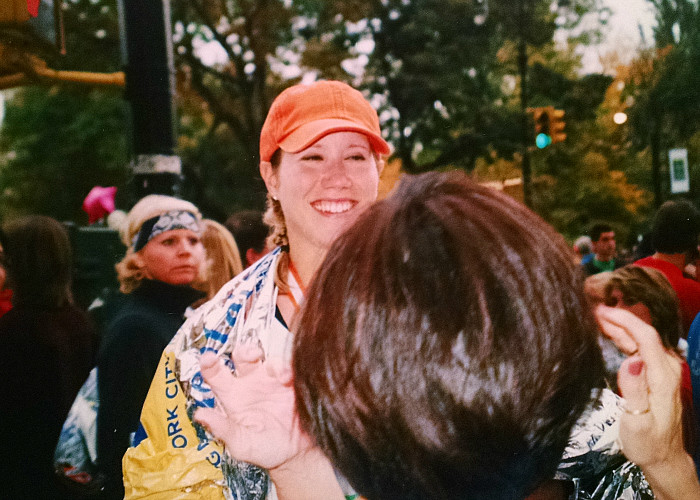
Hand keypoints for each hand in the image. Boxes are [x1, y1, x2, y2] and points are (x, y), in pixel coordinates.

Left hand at [193, 349, 311, 470]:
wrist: (296, 454)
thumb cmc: (266, 450)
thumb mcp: (242, 444)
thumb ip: (223, 429)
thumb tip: (199, 415)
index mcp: (233, 397)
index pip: (216, 375)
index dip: (210, 364)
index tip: (208, 358)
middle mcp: (250, 383)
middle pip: (242, 357)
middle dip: (244, 351)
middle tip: (249, 355)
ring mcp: (270, 380)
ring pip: (266, 358)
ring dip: (271, 361)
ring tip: (279, 374)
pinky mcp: (290, 382)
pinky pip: (288, 367)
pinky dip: (287, 369)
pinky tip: (287, 378)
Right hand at [595, 305, 682, 467]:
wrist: (663, 457)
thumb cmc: (647, 443)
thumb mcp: (637, 422)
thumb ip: (634, 390)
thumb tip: (631, 360)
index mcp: (662, 376)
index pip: (646, 336)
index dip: (623, 319)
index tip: (600, 311)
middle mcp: (666, 368)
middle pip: (643, 333)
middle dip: (618, 318)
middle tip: (589, 310)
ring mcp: (663, 369)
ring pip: (641, 338)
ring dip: (619, 326)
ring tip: (594, 316)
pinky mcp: (656, 373)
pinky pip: (640, 347)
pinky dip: (623, 336)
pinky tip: (609, 332)